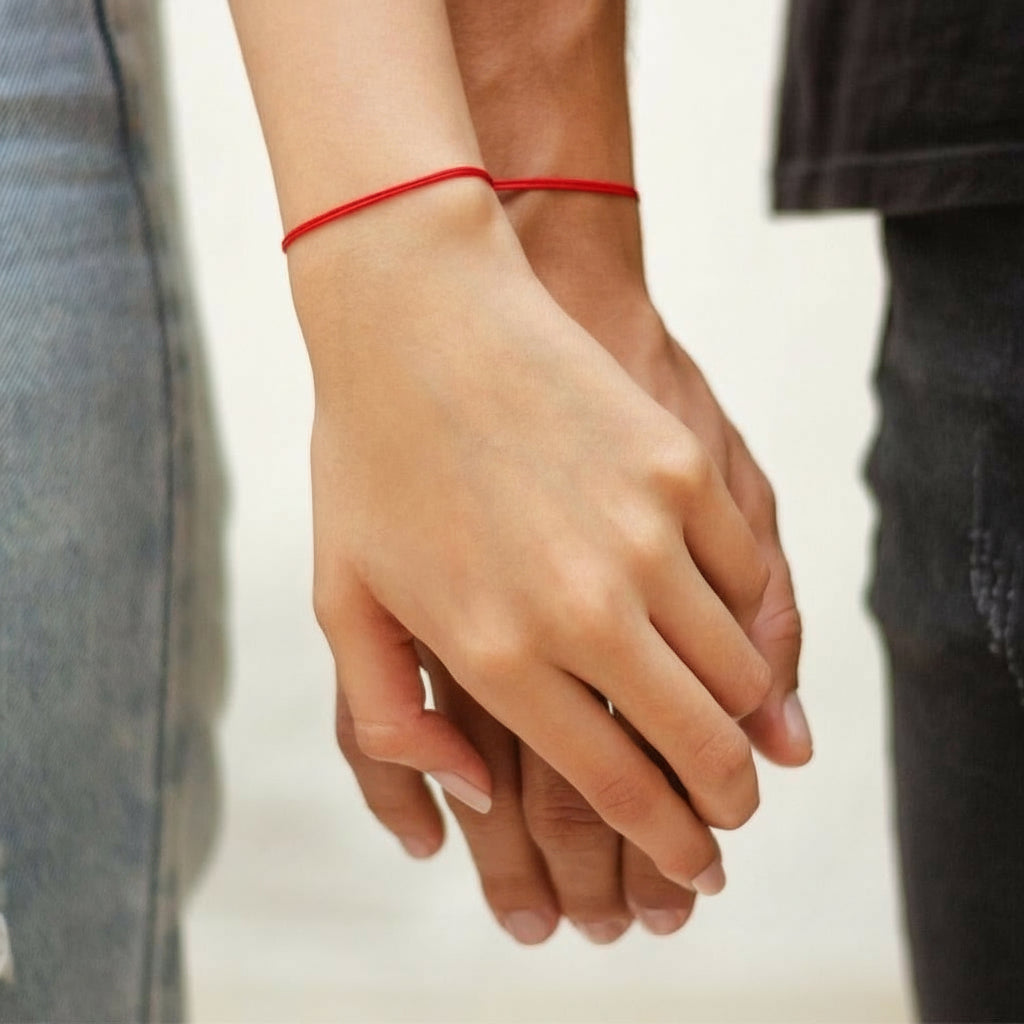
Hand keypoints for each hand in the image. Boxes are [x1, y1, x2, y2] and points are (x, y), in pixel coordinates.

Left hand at [332, 281, 809, 944]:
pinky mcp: (682, 472)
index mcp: (497, 652)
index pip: (615, 784)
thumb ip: (394, 723)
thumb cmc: (371, 460)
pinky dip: (756, 631)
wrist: (421, 316)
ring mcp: (645, 535)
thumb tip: (473, 801)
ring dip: (744, 722)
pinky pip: (751, 582)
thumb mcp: (344, 600)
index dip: (667, 839)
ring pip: (736, 673)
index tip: (693, 860)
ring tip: (737, 738)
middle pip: (696, 743)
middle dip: (724, 803)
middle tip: (730, 818)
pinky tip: (740, 647)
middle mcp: (584, 606)